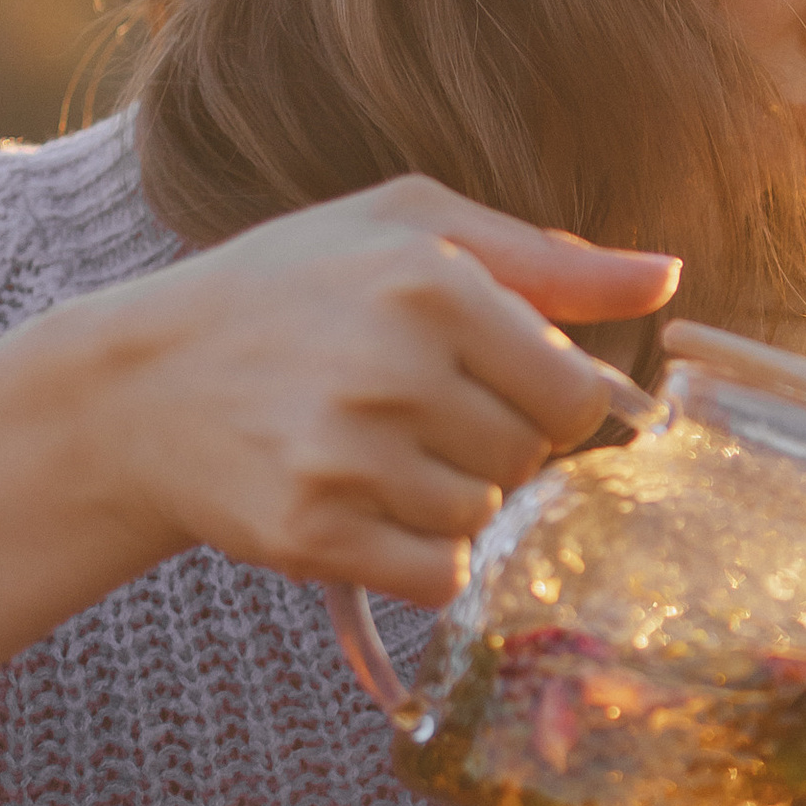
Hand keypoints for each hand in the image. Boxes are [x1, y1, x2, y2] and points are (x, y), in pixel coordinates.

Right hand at [87, 177, 680, 605]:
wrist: (139, 383)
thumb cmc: (289, 291)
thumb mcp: (406, 230)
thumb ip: (545, 260)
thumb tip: (666, 277)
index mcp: (430, 283)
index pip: (579, 392)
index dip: (552, 402)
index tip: (499, 389)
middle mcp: (392, 367)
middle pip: (531, 458)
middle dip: (495, 447)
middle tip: (417, 417)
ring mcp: (349, 455)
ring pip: (485, 517)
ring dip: (451, 500)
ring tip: (379, 455)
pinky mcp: (313, 530)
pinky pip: (438, 575)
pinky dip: (420, 558)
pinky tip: (367, 509)